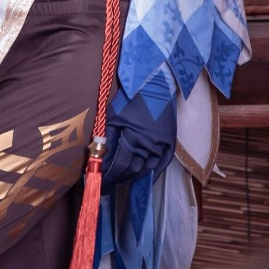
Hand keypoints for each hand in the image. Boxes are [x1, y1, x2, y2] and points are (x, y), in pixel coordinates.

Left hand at [101, 69, 176, 186]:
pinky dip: (152, 175)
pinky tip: (144, 179)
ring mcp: (161, 146)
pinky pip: (162, 165)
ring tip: (122, 180)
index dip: (109, 177)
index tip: (101, 184)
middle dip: (119, 178)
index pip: (119, 166)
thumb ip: (107, 139)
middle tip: (109, 184)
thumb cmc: (132, 98)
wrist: (155, 84)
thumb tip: (98, 157)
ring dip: (133, 178)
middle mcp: (149, 147)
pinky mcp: (170, 143)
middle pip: (132, 170)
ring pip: (146, 170)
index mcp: (133, 139)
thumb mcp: (114, 116)